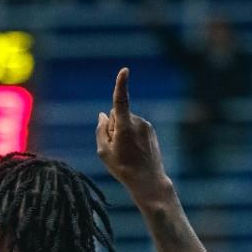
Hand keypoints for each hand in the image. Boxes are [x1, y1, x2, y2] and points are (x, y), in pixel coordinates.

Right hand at [96, 68, 169, 197]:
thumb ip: (101, 130)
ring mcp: (146, 125)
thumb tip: (103, 114)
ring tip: (127, 152)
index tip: (124, 70)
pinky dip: (131, 135)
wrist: (148, 181)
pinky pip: (134, 126)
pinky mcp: (150, 129)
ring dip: (122, 132)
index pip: (121, 101)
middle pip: (117, 115)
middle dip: (113, 126)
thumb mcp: (104, 152)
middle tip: (117, 148)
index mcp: (125, 127)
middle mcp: (138, 122)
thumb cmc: (123, 168)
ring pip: (126, 121)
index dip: (121, 85)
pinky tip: (134, 151)